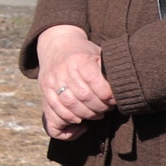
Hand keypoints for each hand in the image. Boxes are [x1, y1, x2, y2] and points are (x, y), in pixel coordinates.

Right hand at [35, 24, 113, 138]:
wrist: (56, 45)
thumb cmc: (83, 53)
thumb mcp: (97, 54)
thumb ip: (106, 70)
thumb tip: (120, 89)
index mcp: (79, 59)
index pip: (94, 81)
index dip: (107, 95)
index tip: (114, 99)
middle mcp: (63, 70)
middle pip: (84, 96)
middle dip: (99, 107)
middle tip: (107, 108)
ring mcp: (52, 81)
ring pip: (70, 105)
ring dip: (86, 114)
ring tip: (96, 114)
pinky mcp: (45, 90)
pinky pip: (55, 110)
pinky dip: (69, 118)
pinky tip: (79, 120)